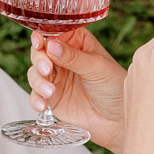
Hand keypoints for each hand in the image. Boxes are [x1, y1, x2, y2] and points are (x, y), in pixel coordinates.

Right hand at [27, 26, 128, 151]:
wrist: (118, 120)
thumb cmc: (115, 88)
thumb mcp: (97, 68)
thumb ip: (74, 57)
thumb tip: (52, 46)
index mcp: (77, 43)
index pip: (55, 33)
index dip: (44, 36)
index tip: (40, 42)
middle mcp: (63, 58)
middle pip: (40, 52)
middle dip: (39, 59)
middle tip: (46, 68)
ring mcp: (56, 78)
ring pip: (35, 73)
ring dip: (38, 81)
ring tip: (50, 91)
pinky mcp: (52, 98)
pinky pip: (36, 95)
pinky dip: (36, 98)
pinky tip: (43, 104)